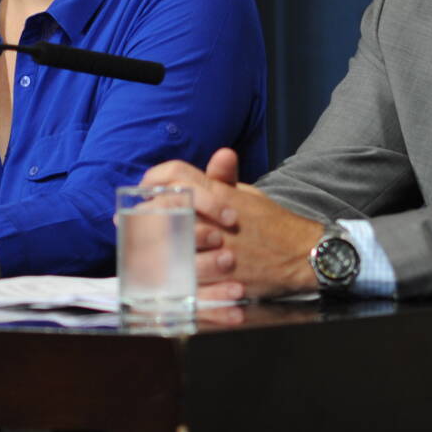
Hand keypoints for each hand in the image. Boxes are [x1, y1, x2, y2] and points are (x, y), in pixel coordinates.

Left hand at [141, 152, 321, 298]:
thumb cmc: (273, 225)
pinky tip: (156, 276)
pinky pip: (182, 277)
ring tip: (135, 251)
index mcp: (219, 195)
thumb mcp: (249, 196)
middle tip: (128, 227)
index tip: (140, 195)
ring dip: (146, 246)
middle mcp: (214, 219)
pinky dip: (166, 277)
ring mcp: (215, 249)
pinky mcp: (220, 278)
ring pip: (165, 243)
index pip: (174, 175)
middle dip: (141, 216)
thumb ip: (225, 179)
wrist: (304, 256)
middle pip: (161, 208)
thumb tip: (220, 154)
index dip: (151, 182)